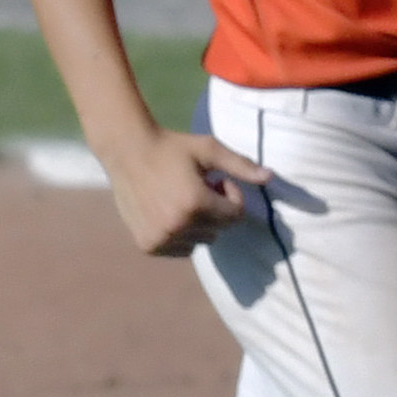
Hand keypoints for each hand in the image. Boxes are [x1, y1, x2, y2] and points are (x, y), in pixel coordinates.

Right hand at [101, 129, 270, 257]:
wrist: (126, 150)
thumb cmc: (171, 147)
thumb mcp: (209, 150)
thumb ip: (241, 165)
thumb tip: (270, 177)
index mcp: (195, 204)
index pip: (235, 216)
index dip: (231, 196)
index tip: (217, 180)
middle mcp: (177, 226)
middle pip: (219, 230)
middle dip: (215, 210)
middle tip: (196, 188)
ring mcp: (160, 239)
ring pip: (201, 241)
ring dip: (198, 224)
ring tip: (181, 198)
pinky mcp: (148, 245)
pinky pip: (181, 249)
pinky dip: (181, 235)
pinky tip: (167, 211)